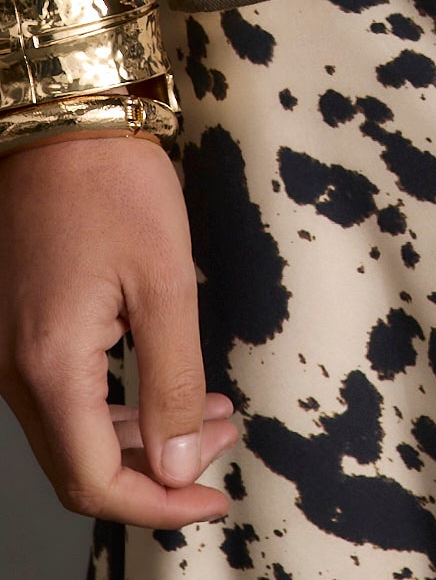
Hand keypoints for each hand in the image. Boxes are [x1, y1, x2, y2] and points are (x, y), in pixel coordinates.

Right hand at [0, 134, 237, 525]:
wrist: (62, 120)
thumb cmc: (113, 185)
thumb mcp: (165, 280)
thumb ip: (173, 381)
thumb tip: (182, 464)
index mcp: (49, 368)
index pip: (94, 482)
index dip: (159, 506)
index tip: (215, 499)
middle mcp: (16, 373)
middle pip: (81, 466)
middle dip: (159, 470)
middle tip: (224, 441)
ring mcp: (10, 352)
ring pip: (74, 432)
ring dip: (142, 436)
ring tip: (211, 412)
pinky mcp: (19, 329)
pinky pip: (64, 394)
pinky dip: (117, 403)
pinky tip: (167, 381)